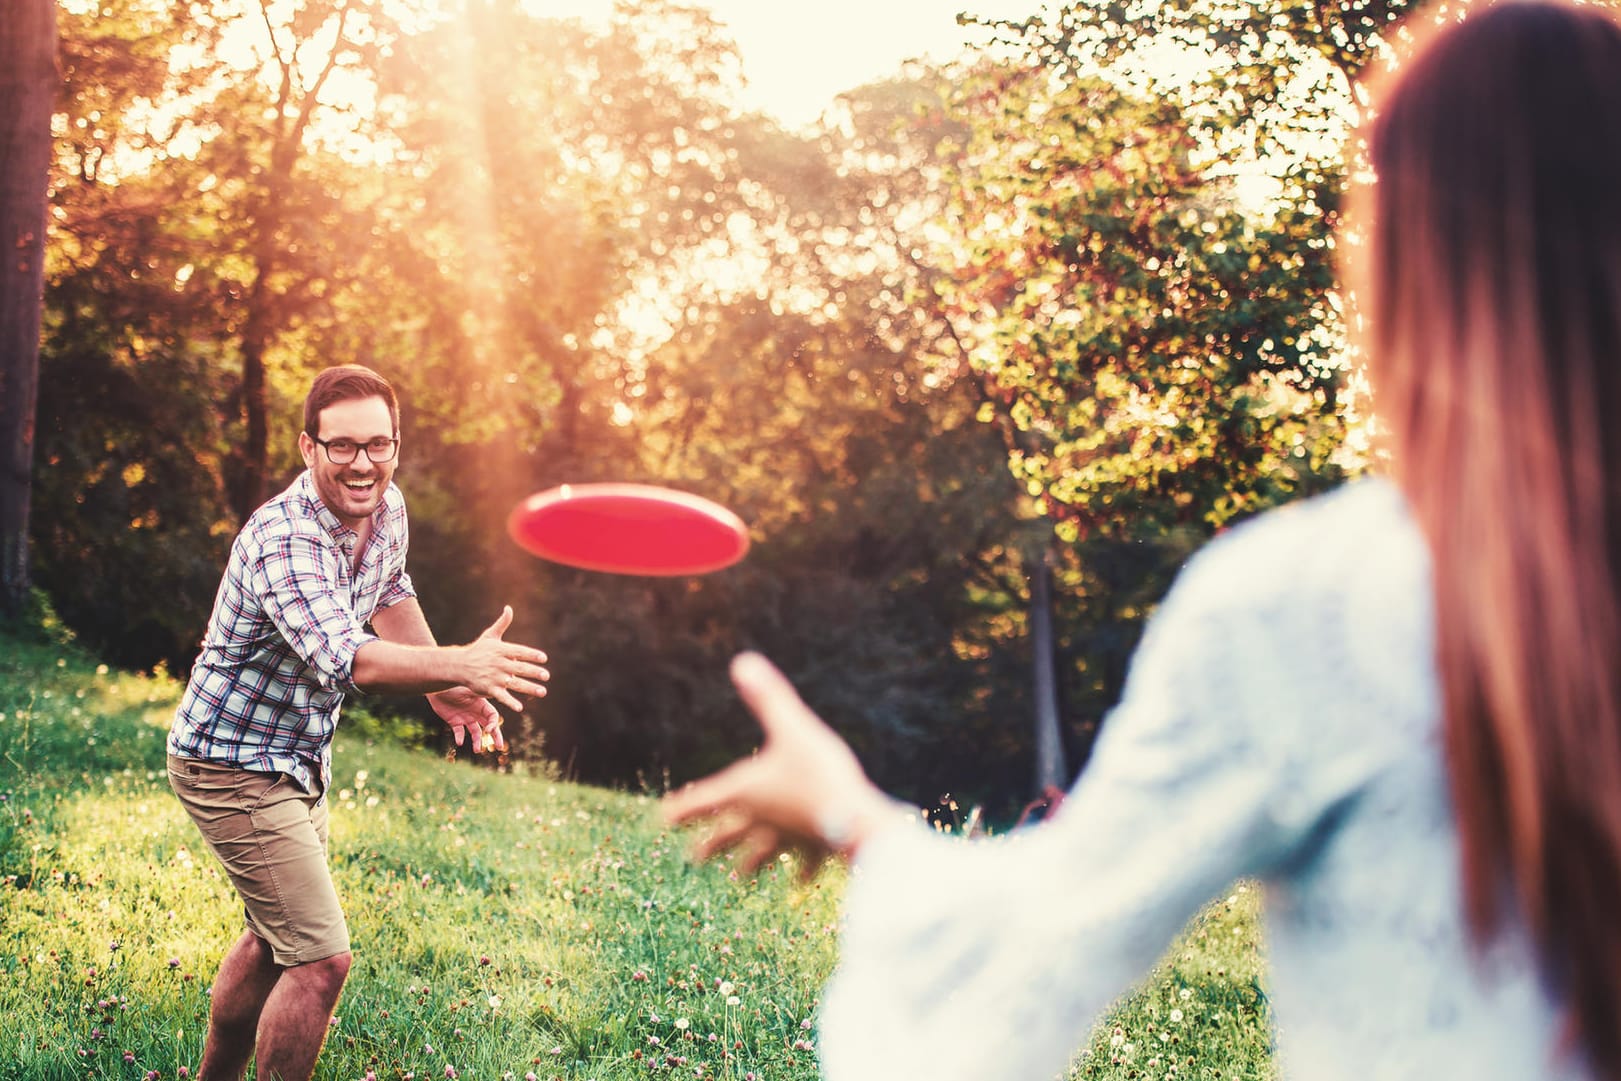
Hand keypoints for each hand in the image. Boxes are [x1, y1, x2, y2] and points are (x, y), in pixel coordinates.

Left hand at [427, 685, 507, 753]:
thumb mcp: (468, 691)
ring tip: (477, 750)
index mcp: (481, 704)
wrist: (436, 688)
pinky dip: (460, 738)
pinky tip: (459, 742)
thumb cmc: (453, 686)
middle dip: (495, 736)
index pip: (493, 716)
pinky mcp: (454, 722)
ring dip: (477, 741)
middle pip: (488, 726)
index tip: (489, 730)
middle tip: (499, 747)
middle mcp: (475, 712)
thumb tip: (494, 693)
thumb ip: (479, 695)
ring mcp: (465, 718)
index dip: (493, 724)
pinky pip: (459, 732)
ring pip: (475, 732)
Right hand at [458, 606, 549, 711]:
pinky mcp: (488, 689)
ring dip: (529, 688)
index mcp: (501, 650)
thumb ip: (502, 623)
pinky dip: (510, 702)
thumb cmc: (478, 650)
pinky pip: (502, 696)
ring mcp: (494, 677)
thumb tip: (509, 608)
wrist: (459, 665)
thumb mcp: (490, 635)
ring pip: (515, 683)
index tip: (544, 658)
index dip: (532, 654)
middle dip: (534, 672)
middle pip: (520, 668)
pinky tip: (520, 707)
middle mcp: (499, 663)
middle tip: (546, 676)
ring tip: (543, 692)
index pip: (519, 651)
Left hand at [663, 652, 898, 876]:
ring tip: (738, 879)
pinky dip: (802, 872)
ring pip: (762, 855)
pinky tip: (801, 884)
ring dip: (749, 866)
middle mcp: (761, 819)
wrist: (856, 820)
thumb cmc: (820, 772)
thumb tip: (742, 661)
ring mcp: (788, 837)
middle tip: (692, 858)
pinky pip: (806, 863)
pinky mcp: (816, 847)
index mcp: (747, 791)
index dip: (683, 807)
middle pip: (728, 833)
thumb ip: (768, 696)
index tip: (662, 819)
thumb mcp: (792, 727)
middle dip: (710, 844)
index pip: (704, 799)